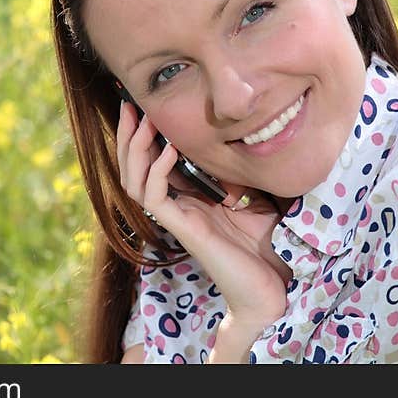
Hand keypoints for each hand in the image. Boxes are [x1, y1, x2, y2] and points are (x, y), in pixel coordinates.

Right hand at [117, 101, 289, 338]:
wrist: (270, 290)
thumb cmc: (265, 247)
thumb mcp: (250, 197)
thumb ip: (233, 174)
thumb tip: (232, 141)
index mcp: (187, 200)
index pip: (151, 164)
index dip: (142, 137)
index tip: (144, 107)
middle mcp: (176, 208)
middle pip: (132, 170)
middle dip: (127, 137)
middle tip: (128, 107)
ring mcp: (177, 219)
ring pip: (134, 183)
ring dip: (135, 149)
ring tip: (144, 122)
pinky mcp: (185, 230)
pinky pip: (155, 197)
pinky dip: (157, 169)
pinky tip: (169, 149)